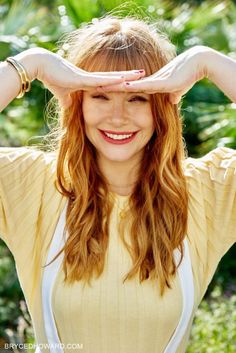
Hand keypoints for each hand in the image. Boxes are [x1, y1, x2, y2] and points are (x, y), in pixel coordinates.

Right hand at [16, 48, 145, 108]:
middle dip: (130, 76)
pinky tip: (125, 79)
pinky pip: (102, 80)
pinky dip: (113, 81)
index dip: (122, 82)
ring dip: (127, 76)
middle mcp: (93, 78)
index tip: (134, 82)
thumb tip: (68, 106)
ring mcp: (89, 78)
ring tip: (142, 74)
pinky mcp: (83, 79)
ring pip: (113, 77)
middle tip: (145, 74)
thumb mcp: (63, 94)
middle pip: (116, 78)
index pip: (110, 83)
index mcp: (90, 83)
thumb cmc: (52, 78)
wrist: (42, 67)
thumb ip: (68, 100)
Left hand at [97, 46, 210, 103]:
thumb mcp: (177, 90)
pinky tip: (122, 87)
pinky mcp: (162, 82)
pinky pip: (144, 85)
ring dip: (116, 85)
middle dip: (108, 86)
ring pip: (130, 83)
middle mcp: (148, 81)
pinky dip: (133, 86)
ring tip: (100, 86)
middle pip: (124, 84)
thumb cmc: (189, 75)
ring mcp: (153, 80)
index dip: (114, 88)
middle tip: (92, 86)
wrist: (200, 63)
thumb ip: (172, 95)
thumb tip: (172, 100)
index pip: (126, 87)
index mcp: (148, 84)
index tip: (101, 90)